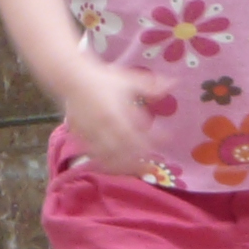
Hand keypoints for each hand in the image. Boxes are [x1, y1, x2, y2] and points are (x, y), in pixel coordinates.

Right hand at [59, 62, 170, 177]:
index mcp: (118, 113)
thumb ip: (151, 87)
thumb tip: (175, 83)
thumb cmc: (103, 79)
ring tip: (136, 169)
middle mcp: (106, 126)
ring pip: (109, 157)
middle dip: (140, 159)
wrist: (73, 78)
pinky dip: (106, 163)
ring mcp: (93, 134)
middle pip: (125, 150)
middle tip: (152, 163)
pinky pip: (95, 156)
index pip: (140, 132)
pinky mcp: (82, 138)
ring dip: (124, 165)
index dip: (156, 138)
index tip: (168, 139)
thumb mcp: (129, 80)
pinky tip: (114, 167)